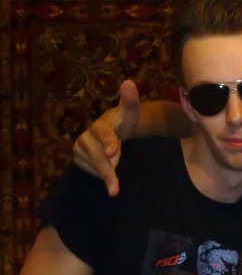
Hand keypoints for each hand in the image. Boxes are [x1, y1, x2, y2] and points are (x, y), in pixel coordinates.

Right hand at [73, 80, 141, 196]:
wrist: (112, 129)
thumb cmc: (124, 122)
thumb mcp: (131, 113)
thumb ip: (131, 101)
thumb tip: (129, 83)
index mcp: (102, 125)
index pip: (105, 134)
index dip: (109, 143)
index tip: (114, 153)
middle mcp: (86, 136)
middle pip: (98, 158)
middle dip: (107, 173)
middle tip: (115, 191)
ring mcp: (79, 147)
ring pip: (93, 167)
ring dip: (106, 172)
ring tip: (116, 163)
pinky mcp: (77, 157)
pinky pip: (89, 172)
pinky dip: (99, 174)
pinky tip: (106, 168)